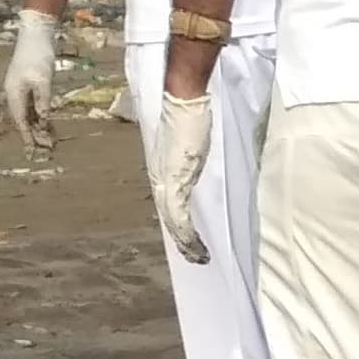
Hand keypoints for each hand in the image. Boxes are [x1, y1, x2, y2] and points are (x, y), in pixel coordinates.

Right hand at [3, 8, 58, 148]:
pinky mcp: (29, 85)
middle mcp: (14, 93)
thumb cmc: (38, 57)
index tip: (32, 150)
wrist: (35, 36)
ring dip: (38, 127)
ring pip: (28, 113)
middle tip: (47, 149)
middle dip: (34, 135)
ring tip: (49, 141)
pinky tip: (48, 125)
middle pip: (23, 119)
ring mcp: (21, 89)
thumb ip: (43, 102)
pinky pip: (33, 106)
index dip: (27, 136)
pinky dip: (40, 116)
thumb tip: (43, 120)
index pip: (20, 120)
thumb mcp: (43, 81)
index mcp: (14, 93)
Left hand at [143, 91, 214, 262]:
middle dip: (181, 240)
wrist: (182, 100)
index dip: (177, 223)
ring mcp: (166, 180)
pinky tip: (196, 249)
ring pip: (173, 221)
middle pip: (168, 216)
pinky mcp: (175, 181)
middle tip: (193, 258)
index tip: (188, 238)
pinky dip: (187, 236)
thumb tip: (193, 157)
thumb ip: (187, 153)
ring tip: (198, 258)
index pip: (167, 202)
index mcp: (162, 168)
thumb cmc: (188, 113)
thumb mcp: (188, 139)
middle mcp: (159, 177)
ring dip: (185, 243)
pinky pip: (178, 217)